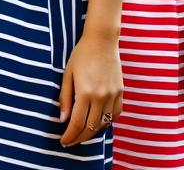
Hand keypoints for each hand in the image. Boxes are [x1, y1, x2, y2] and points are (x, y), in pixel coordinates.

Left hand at [59, 32, 122, 146]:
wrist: (102, 41)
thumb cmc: (81, 55)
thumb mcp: (68, 74)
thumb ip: (65, 97)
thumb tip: (62, 119)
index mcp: (85, 92)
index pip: (77, 123)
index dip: (70, 135)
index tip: (63, 141)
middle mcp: (101, 97)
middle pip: (91, 128)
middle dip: (79, 138)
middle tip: (70, 141)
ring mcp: (113, 96)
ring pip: (104, 124)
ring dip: (92, 132)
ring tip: (82, 133)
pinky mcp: (121, 93)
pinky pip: (115, 115)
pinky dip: (106, 122)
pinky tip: (98, 122)